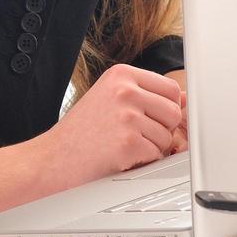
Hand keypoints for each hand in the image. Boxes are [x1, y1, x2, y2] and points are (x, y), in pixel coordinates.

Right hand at [41, 64, 184, 184]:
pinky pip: (156, 155)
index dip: (167, 108)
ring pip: (167, 136)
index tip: (152, 118)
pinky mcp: (128, 143)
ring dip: (151, 148)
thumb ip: (143, 94)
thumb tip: (183, 99)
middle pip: (173, 112)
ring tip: (123, 146)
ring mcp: (127, 116)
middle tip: (136, 136)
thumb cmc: (80, 131)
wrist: (53, 158)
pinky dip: (142, 162)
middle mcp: (125, 91)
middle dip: (161, 129)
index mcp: (121, 74)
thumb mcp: (109, 99)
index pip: (170, 88)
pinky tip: (120, 157)